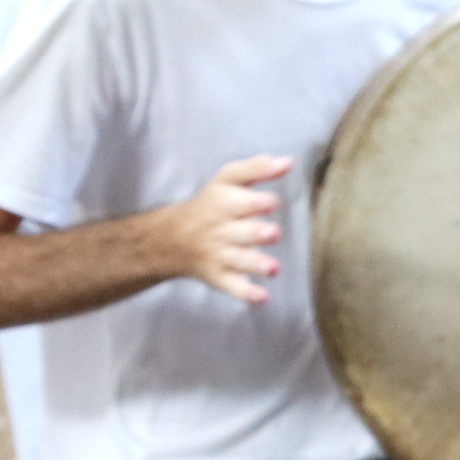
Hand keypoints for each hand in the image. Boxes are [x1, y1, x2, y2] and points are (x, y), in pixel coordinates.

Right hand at [156, 153, 290, 303]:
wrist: (171, 239)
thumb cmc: (211, 204)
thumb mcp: (227, 180)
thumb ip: (256, 169)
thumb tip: (288, 161)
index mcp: (223, 204)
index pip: (237, 202)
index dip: (255, 203)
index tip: (271, 203)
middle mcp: (221, 230)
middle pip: (240, 232)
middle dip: (256, 233)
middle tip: (272, 233)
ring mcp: (219, 255)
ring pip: (238, 261)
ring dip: (255, 264)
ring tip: (273, 268)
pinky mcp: (220, 277)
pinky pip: (232, 287)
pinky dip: (246, 293)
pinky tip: (262, 298)